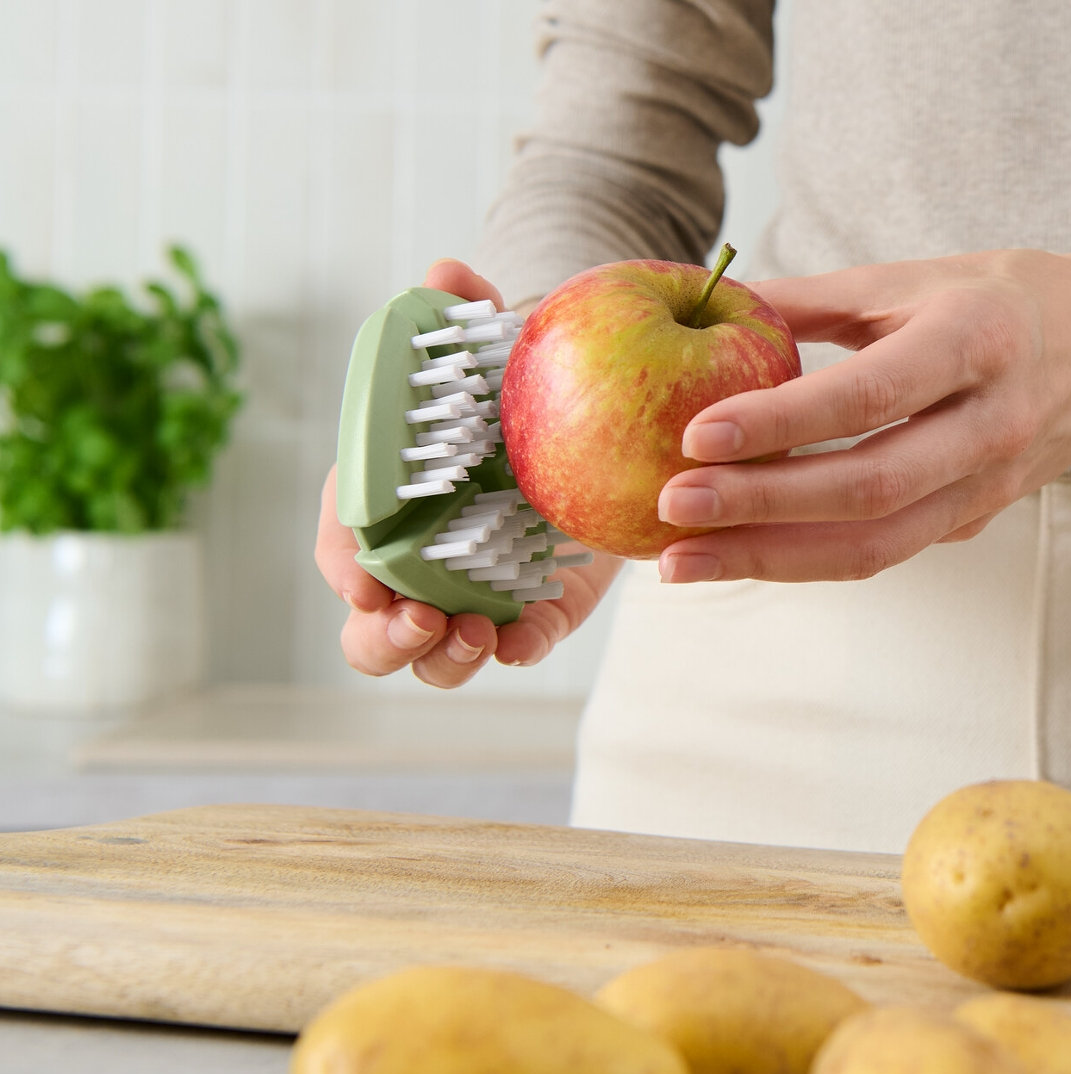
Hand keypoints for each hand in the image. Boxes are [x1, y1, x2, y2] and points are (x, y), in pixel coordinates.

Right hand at [313, 259, 620, 685]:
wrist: (587, 419)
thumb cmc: (514, 389)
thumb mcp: (493, 349)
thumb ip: (465, 312)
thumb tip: (447, 272)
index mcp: (382, 505)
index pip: (340, 548)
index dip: (344, 570)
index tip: (366, 580)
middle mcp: (417, 565)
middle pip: (369, 631)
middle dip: (384, 637)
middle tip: (422, 617)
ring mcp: (471, 598)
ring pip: (431, 659)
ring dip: (443, 658)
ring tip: (474, 633)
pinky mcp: (530, 613)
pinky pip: (512, 649)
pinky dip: (512, 651)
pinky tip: (521, 639)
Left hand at [653, 249, 1070, 582]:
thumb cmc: (1000, 300)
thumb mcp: (912, 278)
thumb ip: (810, 300)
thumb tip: (699, 298)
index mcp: (975, 342)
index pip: (869, 395)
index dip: (782, 421)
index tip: (697, 435)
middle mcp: (990, 424)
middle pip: (869, 488)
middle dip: (762, 506)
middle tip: (671, 509)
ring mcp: (988, 486)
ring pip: (875, 544)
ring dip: (771, 559)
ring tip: (683, 562)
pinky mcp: (974, 522)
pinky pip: (882, 552)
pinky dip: (805, 560)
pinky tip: (738, 556)